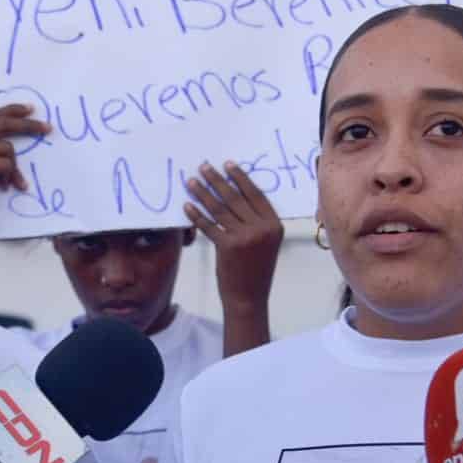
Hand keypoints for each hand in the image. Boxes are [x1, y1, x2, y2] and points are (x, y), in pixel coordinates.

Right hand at [0, 105, 51, 245]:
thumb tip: (9, 136)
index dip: (11, 110)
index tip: (30, 110)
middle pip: (2, 123)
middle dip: (27, 125)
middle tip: (47, 128)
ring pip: (7, 148)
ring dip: (14, 167)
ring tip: (11, 182)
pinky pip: (6, 164)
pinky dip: (11, 177)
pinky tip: (4, 187)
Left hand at [184, 161, 283, 317]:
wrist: (249, 298)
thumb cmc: (255, 270)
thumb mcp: (266, 243)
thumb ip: (257, 222)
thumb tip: (234, 196)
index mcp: (275, 225)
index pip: (255, 194)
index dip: (240, 178)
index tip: (227, 165)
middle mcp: (262, 229)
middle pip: (235, 198)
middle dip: (217, 180)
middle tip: (204, 167)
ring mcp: (245, 238)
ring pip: (220, 209)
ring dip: (203, 193)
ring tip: (191, 182)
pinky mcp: (227, 247)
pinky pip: (209, 226)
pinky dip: (197, 215)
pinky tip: (187, 206)